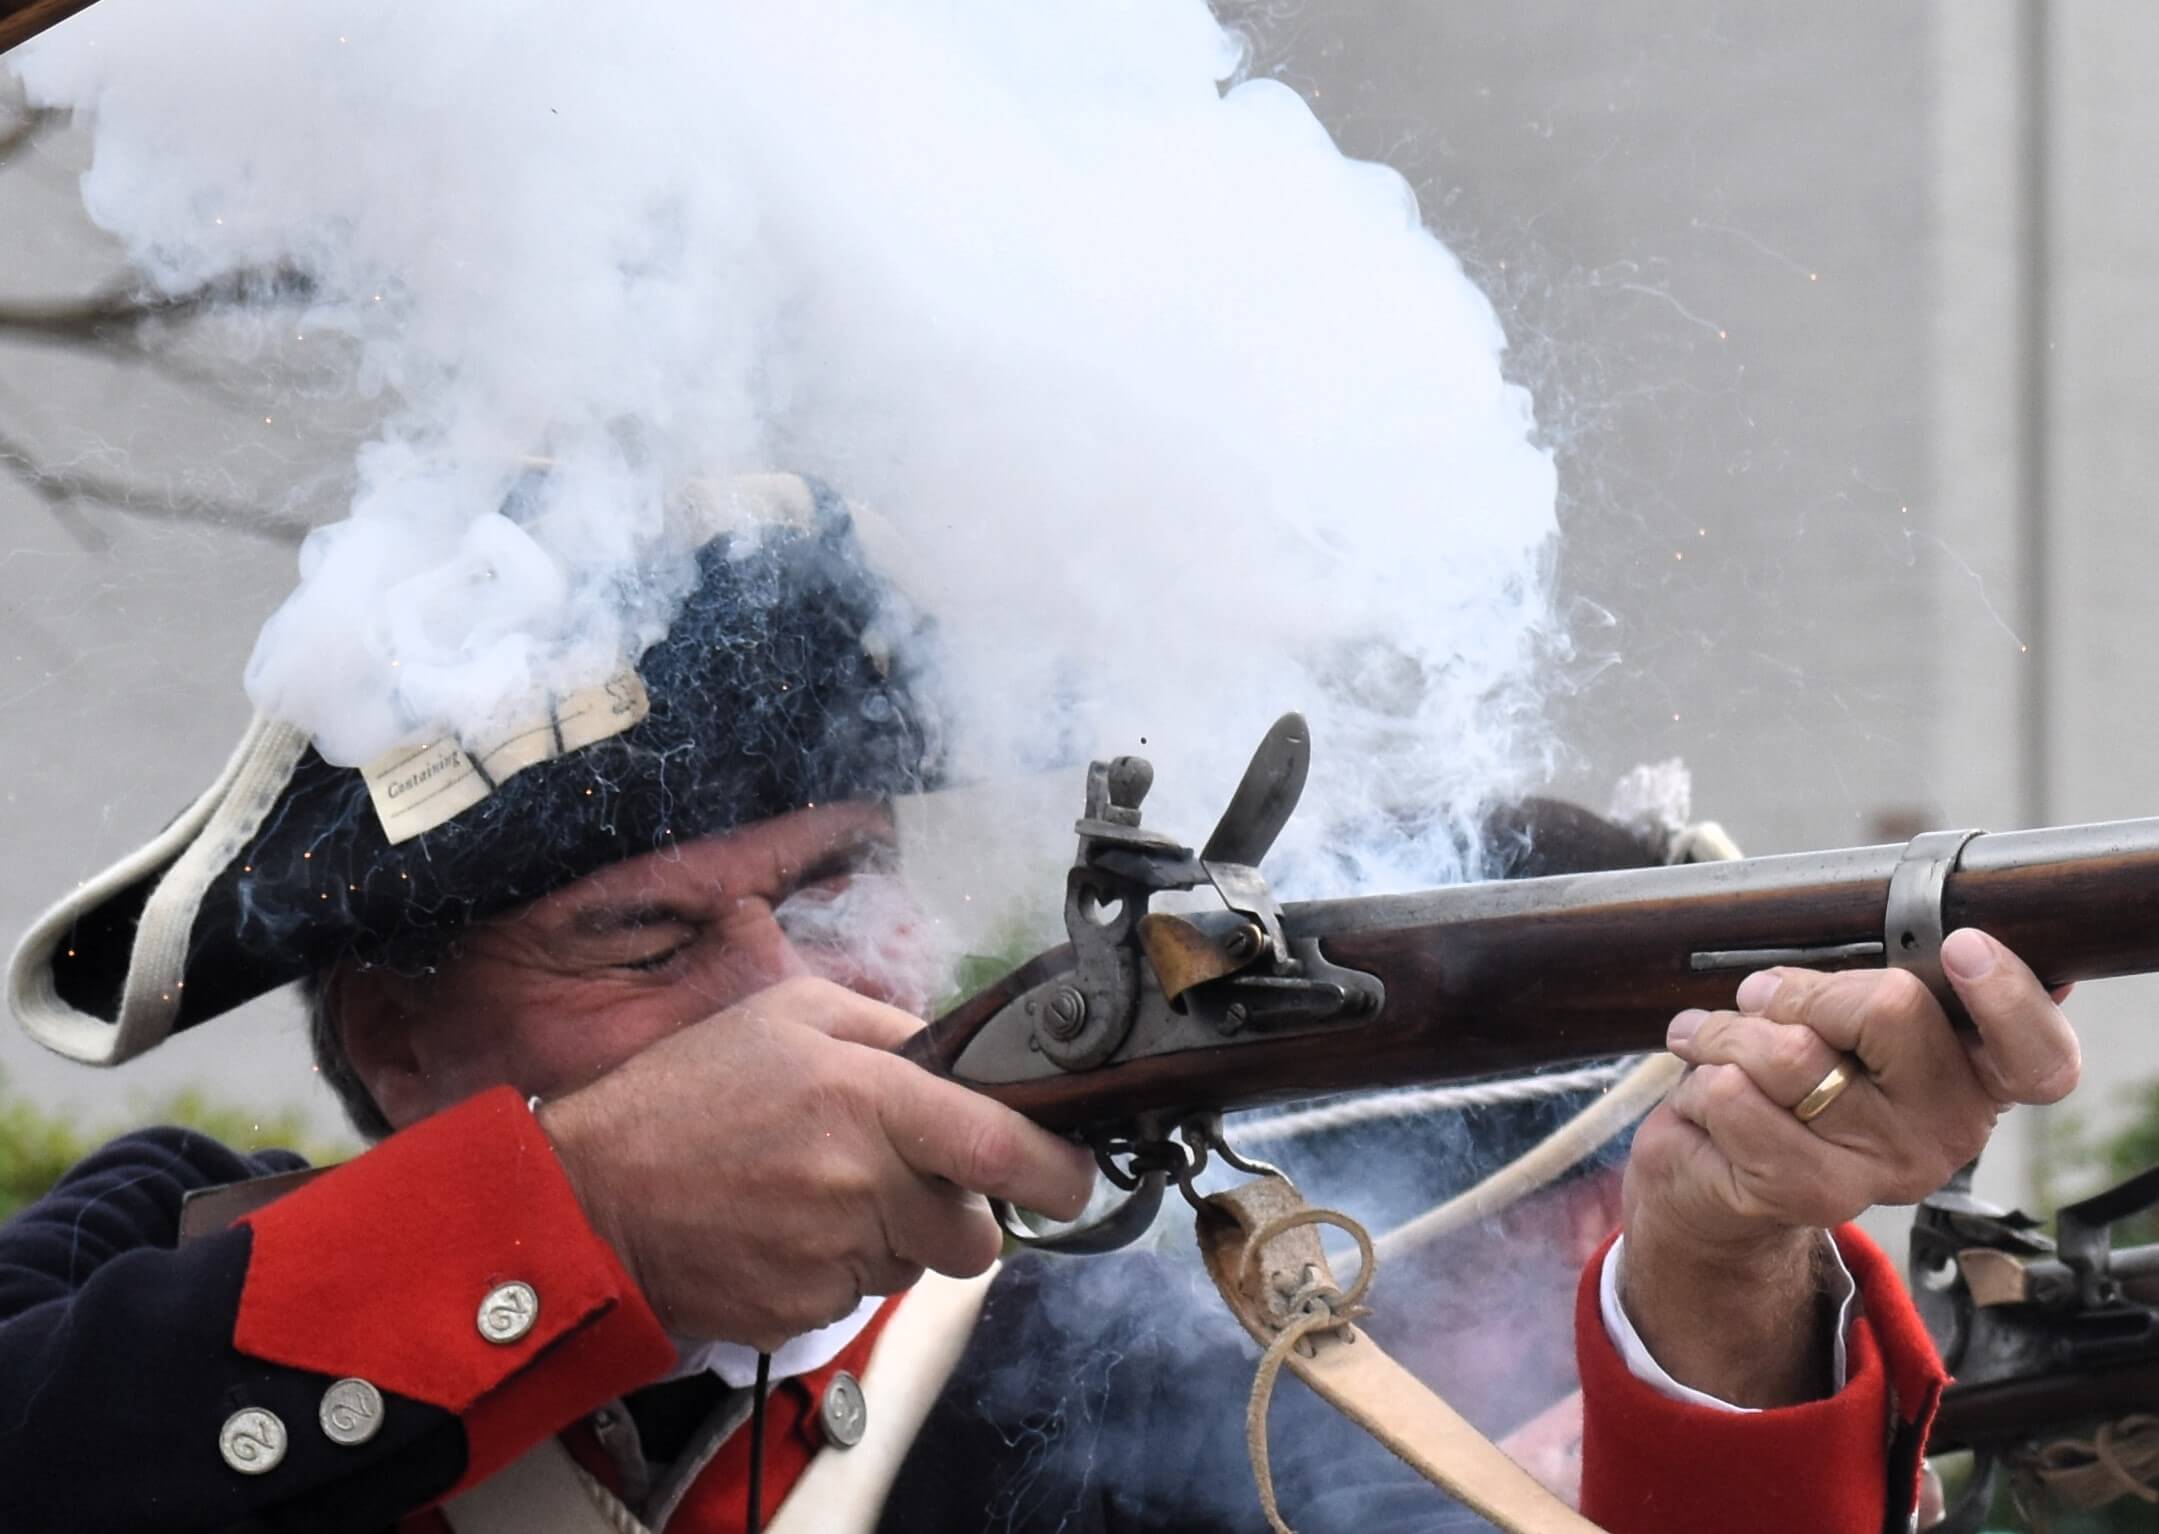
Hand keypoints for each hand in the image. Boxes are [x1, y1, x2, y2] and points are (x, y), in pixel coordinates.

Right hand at [537, 976, 1096, 1350]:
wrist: (588, 1196)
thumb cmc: (685, 1094)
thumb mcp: (788, 1014)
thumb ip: (889, 1027)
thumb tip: (961, 1055)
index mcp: (868, 1101)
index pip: (1001, 1147)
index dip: (1057, 1170)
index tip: (1074, 1176)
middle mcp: (860, 1185)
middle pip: (973, 1235)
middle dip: (956, 1213)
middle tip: (900, 1177)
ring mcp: (830, 1257)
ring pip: (916, 1270)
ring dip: (892, 1241)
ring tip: (818, 1192)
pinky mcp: (800, 1313)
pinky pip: (856, 1299)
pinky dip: (838, 1270)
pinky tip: (785, 1230)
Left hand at [1619, 927, 2079, 1404]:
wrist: (1714, 1181)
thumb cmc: (1788, 1079)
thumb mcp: (1837, 1023)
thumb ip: (1872, 986)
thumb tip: (1926, 935)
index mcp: (1977, 1077)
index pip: (2038, 1053)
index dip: (2008, 995)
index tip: (1962, 946)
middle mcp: (1951, 1128)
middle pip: (1889, 1007)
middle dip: (1799, 990)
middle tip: (1759, 1002)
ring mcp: (1886, 1166)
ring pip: (1792, 1050)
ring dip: (1728, 1033)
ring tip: (1715, 1045)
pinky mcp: (1812, 1191)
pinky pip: (1735, 1095)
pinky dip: (1702, 1078)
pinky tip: (1707, 1095)